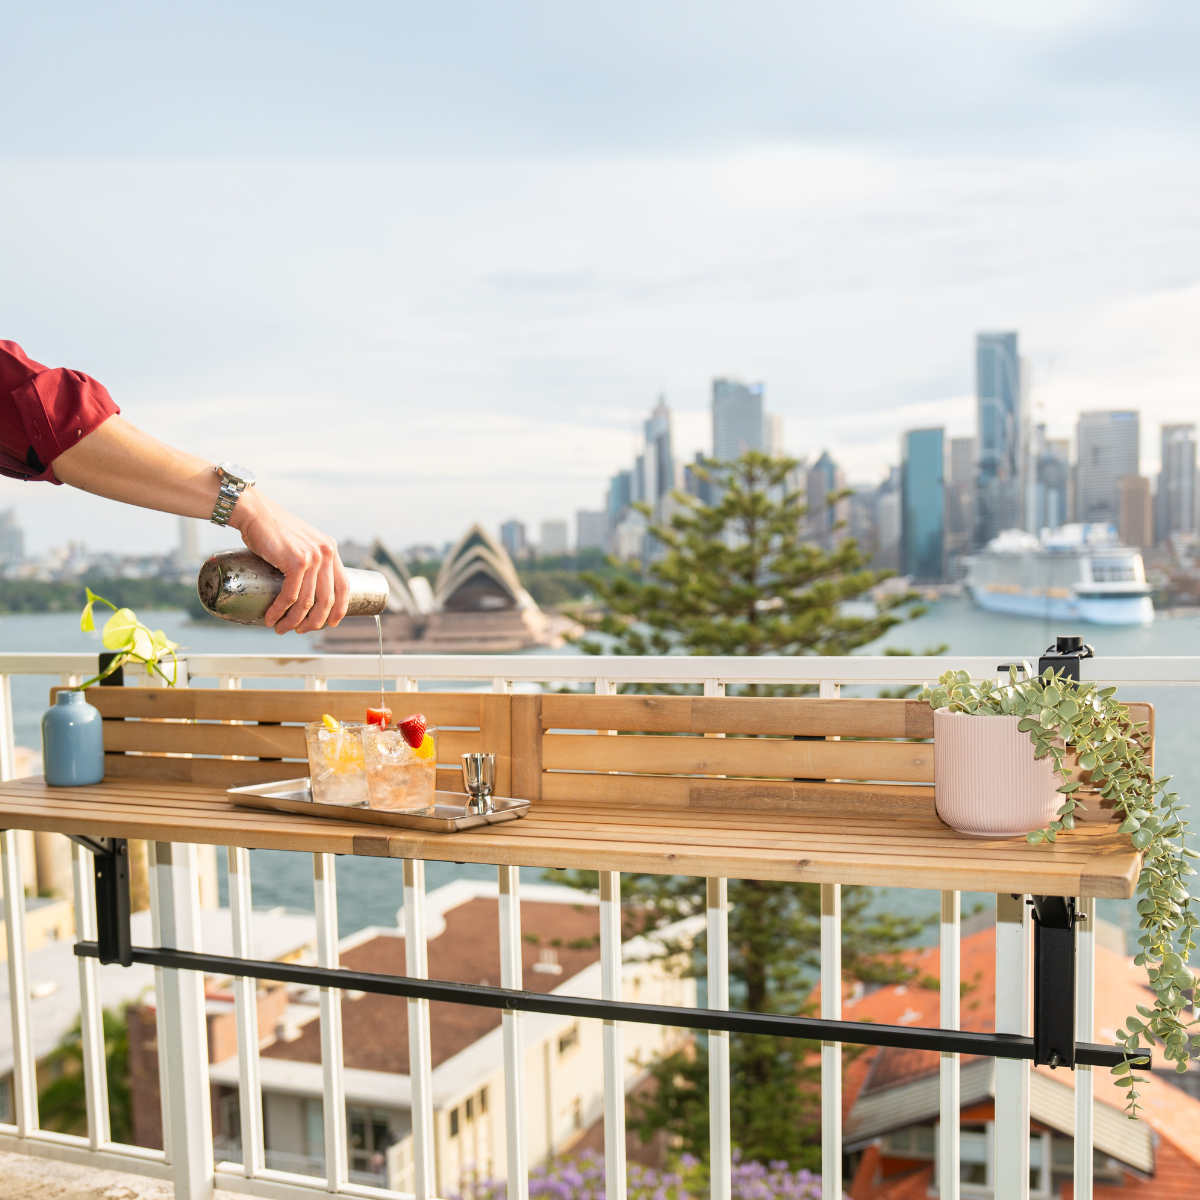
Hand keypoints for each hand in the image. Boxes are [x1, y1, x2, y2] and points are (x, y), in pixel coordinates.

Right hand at [231, 490, 349, 633]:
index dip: (339, 609)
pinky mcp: (297, 561)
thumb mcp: (300, 543)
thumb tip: (306, 588)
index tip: (330, 624)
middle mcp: (327, 553)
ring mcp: (314, 557)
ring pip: (308, 601)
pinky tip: (272, 618)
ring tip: (281, 628)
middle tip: (300, 631)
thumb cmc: (273, 530)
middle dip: (314, 621)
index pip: (344, 586)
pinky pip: (291, 595)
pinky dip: (280, 610)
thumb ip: (308, 560)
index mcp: (331, 550)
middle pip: (327, 599)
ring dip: (293, 620)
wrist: (255, 512)